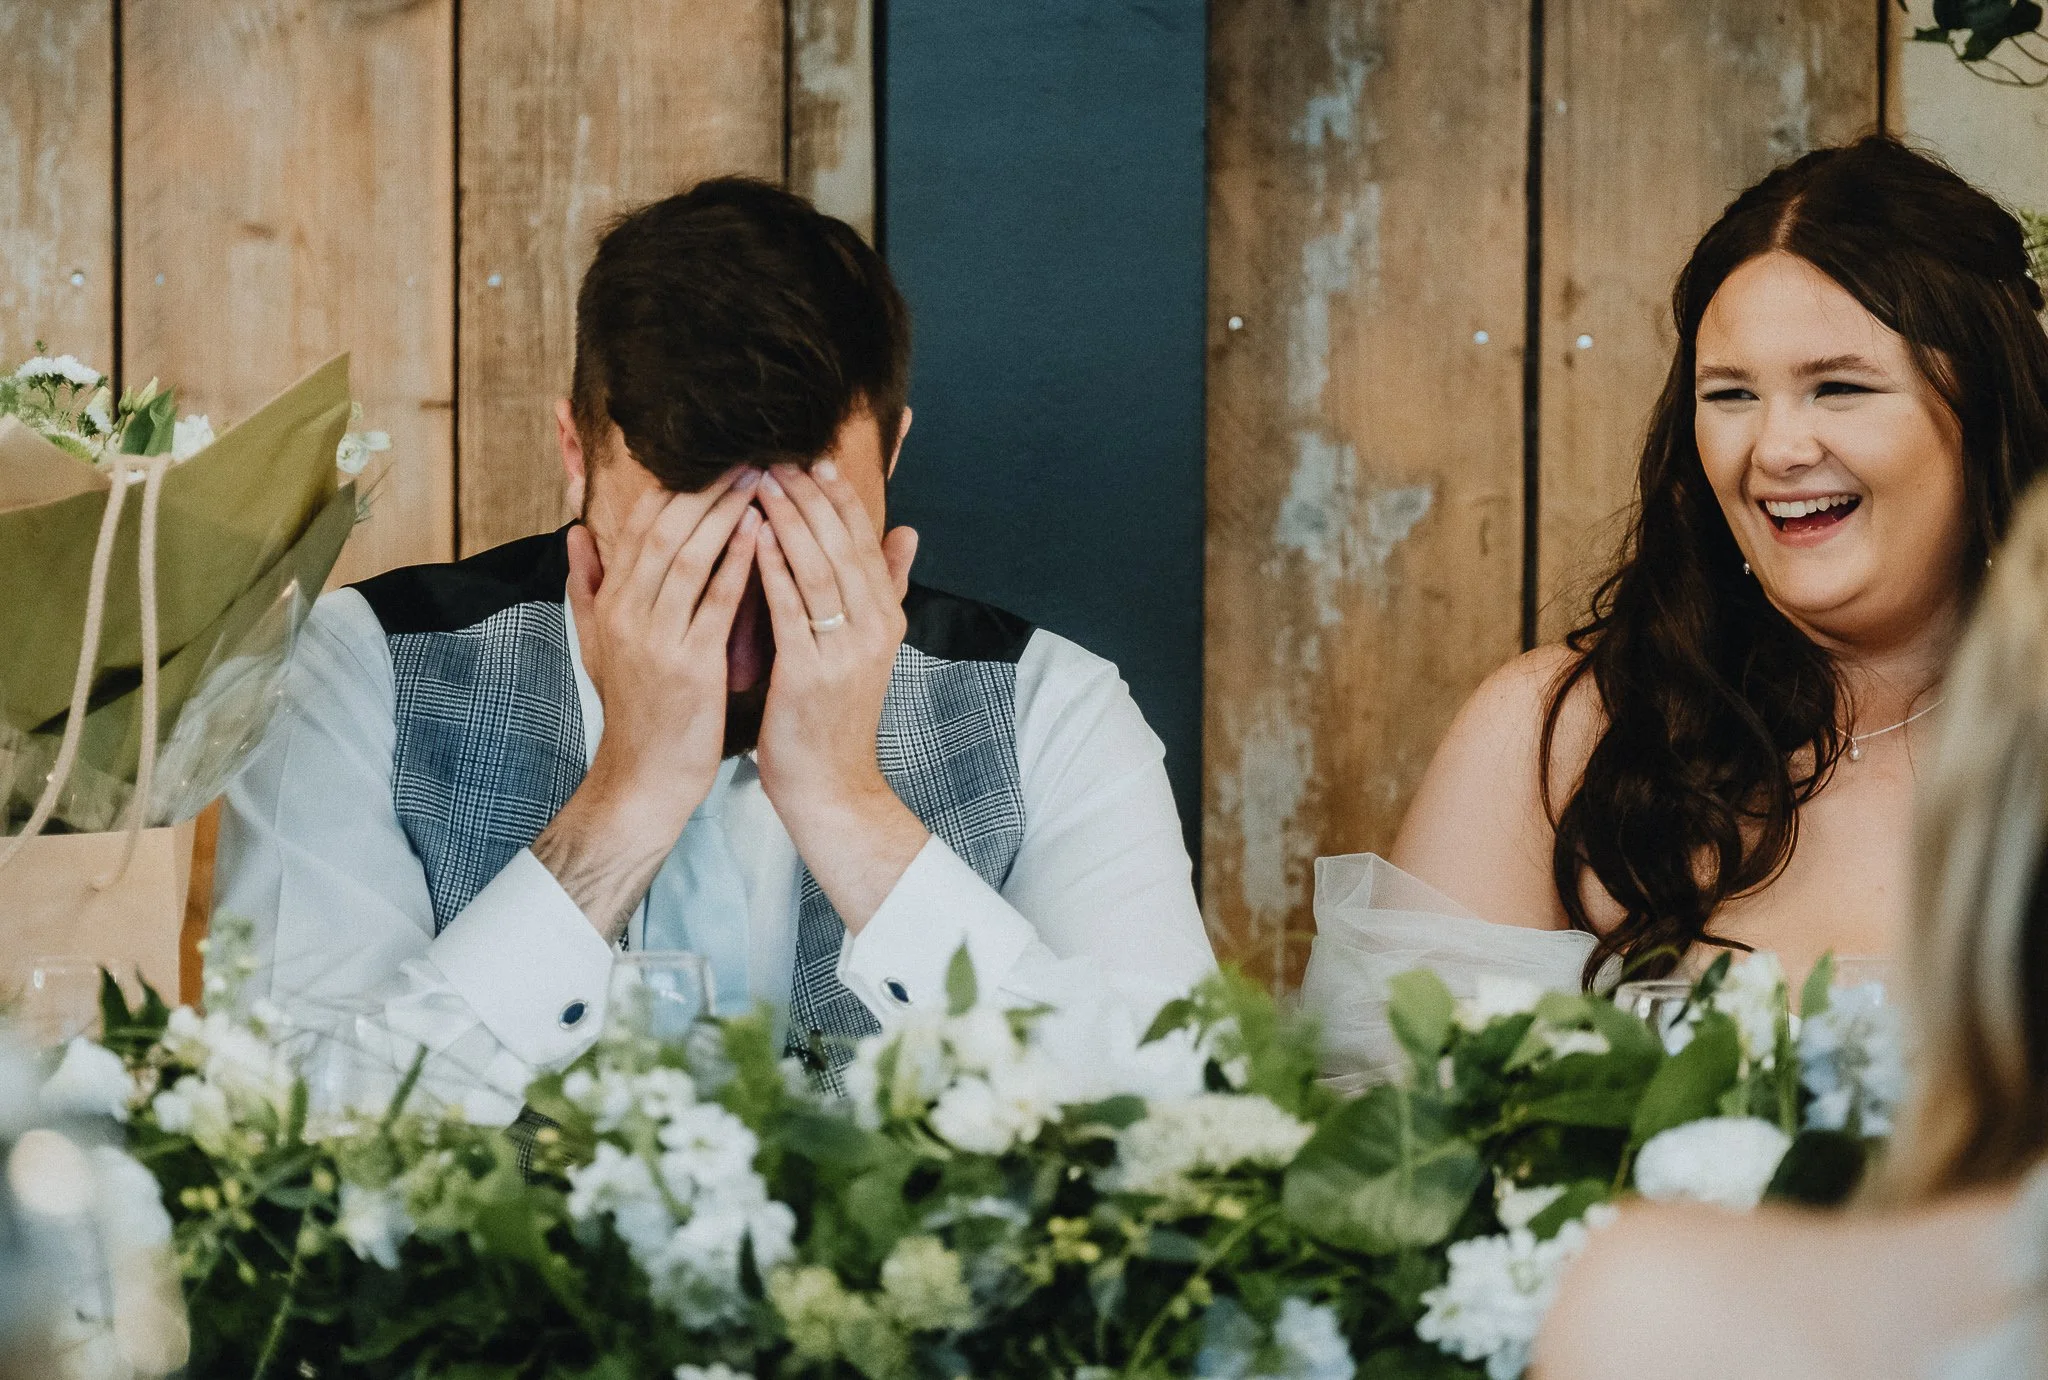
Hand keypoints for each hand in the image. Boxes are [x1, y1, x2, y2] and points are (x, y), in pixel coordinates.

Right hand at [533, 473, 761, 940]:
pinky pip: (714, 602)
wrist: (644, 778)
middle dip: (706, 487)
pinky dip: (737, 564)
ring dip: (725, 512)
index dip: (678, 486)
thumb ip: (588, 586)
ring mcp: (655, 637)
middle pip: (664, 528)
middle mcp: (627, 611)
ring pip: (688, 556)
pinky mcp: (687, 665)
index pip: (641, 524)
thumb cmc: (636, 710)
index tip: (716, 455)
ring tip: (760, 479)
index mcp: (611, 601)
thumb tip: (575, 533)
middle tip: (748, 454)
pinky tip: (762, 534)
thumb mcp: (599, 644)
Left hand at [753, 459, 928, 930]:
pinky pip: (790, 607)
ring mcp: (846, 649)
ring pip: (817, 567)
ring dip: (788, 519)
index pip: (864, 539)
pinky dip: (771, 566)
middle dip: (809, 495)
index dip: (838, 496)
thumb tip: (907, 533)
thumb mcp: (869, 648)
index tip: (811, 457)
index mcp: (888, 616)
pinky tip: (750, 535)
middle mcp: (874, 627)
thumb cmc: (834, 715)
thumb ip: (888, 588)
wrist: (832, 786)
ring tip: (760, 480)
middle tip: (778, 454)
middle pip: (842, 543)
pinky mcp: (812, 672)